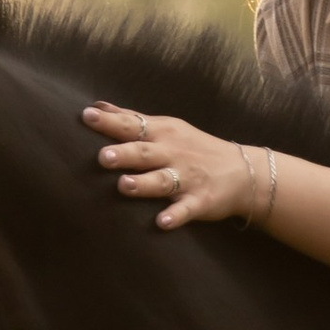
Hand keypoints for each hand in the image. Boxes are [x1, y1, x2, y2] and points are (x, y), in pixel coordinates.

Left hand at [83, 100, 260, 230]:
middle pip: (145, 152)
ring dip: (144, 184)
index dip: (110, 121)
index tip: (87, 115)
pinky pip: (187, 209)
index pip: (132, 124)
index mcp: (162, 133)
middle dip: (124, 153)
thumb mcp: (166, 127)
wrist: (243, 171)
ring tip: (123, 185)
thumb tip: (96, 106)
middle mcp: (173, 153)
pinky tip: (162, 222)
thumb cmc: (194, 148)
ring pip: (163, 180)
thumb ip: (130, 119)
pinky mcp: (201, 201)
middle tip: (101, 156)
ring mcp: (188, 178)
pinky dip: (176, 215)